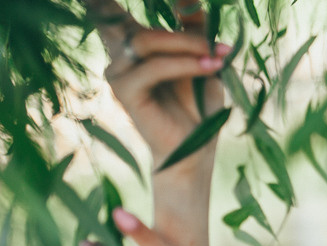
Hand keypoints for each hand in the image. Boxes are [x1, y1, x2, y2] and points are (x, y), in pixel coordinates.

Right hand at [91, 0, 226, 176]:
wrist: (195, 149)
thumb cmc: (198, 105)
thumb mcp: (202, 59)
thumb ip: (194, 28)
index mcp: (136, 44)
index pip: (110, 11)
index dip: (109, 2)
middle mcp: (121, 54)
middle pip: (125, 18)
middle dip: (172, 25)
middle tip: (213, 40)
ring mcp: (118, 72)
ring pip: (145, 40)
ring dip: (186, 43)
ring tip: (217, 54)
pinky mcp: (124, 91)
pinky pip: (153, 68)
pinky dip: (185, 64)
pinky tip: (210, 66)